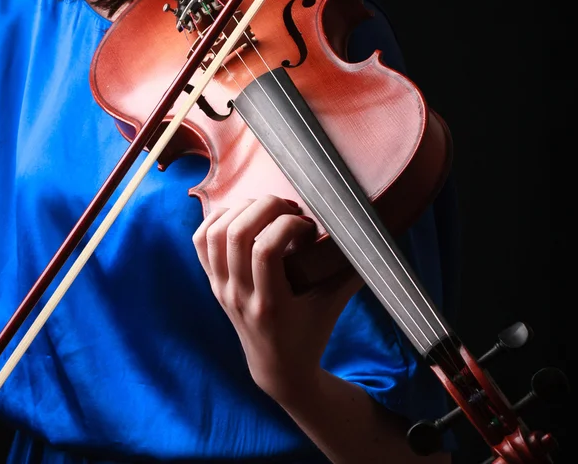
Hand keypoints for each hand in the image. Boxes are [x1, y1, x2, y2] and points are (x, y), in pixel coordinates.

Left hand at [192, 195, 362, 402]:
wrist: (277, 369)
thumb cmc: (310, 334)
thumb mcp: (333, 306)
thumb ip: (352, 273)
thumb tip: (375, 240)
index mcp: (270, 304)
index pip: (264, 250)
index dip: (287, 226)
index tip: (307, 226)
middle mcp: (238, 294)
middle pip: (236, 233)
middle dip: (265, 207)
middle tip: (288, 209)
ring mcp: (221, 288)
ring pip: (215, 233)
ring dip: (241, 210)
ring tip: (266, 210)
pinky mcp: (213, 282)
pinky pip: (201, 241)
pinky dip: (217, 219)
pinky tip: (241, 216)